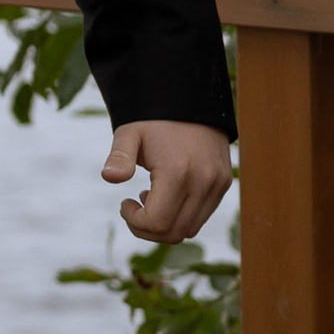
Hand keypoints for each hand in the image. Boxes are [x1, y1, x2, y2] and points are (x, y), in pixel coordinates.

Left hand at [101, 120, 232, 244]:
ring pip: (190, 229)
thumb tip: (109, 177)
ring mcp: (217, 184)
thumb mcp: (130, 133)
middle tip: (134, 208)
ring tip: (151, 199)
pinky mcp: (224, 183)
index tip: (124, 202)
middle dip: (147, 229)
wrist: (191, 100)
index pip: (157, 222)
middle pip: (174, 233)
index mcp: (178, 172)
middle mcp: (203, 182)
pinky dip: (182, 216)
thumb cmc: (154, 120)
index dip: (135, 222)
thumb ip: (119, 156)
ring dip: (166, 225)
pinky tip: (168, 196)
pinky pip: (203, 216)